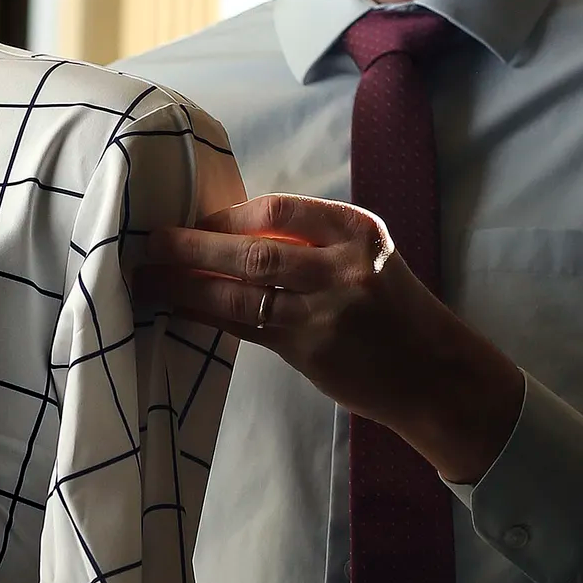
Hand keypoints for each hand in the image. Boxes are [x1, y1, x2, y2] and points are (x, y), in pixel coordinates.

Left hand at [135, 194, 524, 483]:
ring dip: (186, 284)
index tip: (195, 217)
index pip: (279, 209)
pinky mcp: (310, 351)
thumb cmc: (392, 307)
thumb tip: (228, 228)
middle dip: (194, 245)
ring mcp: (326, 313)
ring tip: (147, 279)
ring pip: (241, 293)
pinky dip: (208, 317)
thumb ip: (312, 240)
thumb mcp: (366, 256)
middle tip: (151, 240)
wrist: (436, 373)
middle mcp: (342, 267)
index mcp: (356, 230)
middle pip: (253, 250)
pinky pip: (245, 329)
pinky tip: (178, 310)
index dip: (229, 213)